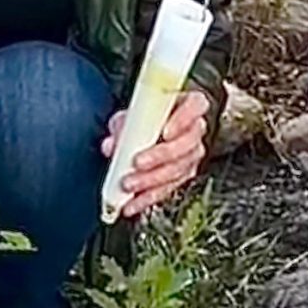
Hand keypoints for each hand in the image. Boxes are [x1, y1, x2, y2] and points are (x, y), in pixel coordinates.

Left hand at [100, 88, 210, 218]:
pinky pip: (169, 187)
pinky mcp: (183, 176)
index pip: (196, 105)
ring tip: (129, 185)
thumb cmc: (142, 118)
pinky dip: (149, 196)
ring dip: (151, 180)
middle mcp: (194, 130)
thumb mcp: (129, 114)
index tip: (165, 132)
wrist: (146, 132)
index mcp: (186, 104)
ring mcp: (191, 154)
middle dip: (160, 156)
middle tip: (137, 163)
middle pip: (186, 143)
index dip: (183, 120)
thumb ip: (121, 126)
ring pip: (178, 169)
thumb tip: (111, 145)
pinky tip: (134, 202)